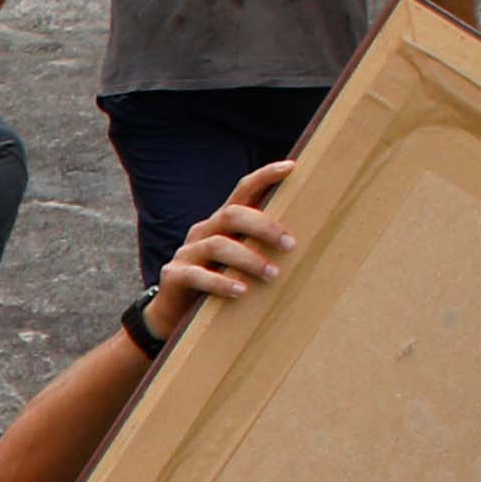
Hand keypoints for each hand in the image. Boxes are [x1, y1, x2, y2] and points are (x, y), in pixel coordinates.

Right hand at [154, 158, 299, 323]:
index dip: (265, 176)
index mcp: (222, 223)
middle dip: (264, 226)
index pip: (243, 190)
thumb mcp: (240, 262)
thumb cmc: (220, 284)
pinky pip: (198, 276)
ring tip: (272, 275)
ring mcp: (187, 252)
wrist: (174, 313)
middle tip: (290, 245)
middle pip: (232, 214)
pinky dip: (221, 283)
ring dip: (249, 259)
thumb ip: (262, 249)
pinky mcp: (175, 276)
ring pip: (218, 245)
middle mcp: (204, 231)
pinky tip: (241, 291)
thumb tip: (306, 245)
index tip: (291, 167)